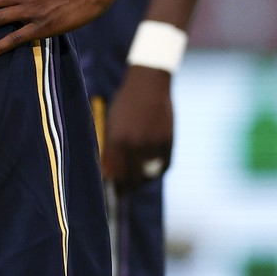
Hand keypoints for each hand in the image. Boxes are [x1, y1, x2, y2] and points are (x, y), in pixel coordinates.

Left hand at [104, 66, 173, 191]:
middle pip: (132, 178)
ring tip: (138, 179)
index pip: (115, 173)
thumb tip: (108, 173)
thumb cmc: (125, 104)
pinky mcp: (168, 142)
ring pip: (148, 174)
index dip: (115, 185)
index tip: (113, 191)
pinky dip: (157, 170)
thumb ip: (111, 148)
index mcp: (117, 139)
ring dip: (143, 178)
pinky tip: (151, 171)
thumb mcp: (113, 123)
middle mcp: (135, 144)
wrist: (148, 84)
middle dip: (128, 187)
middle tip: (125, 190)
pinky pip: (163, 165)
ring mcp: (153, 144)